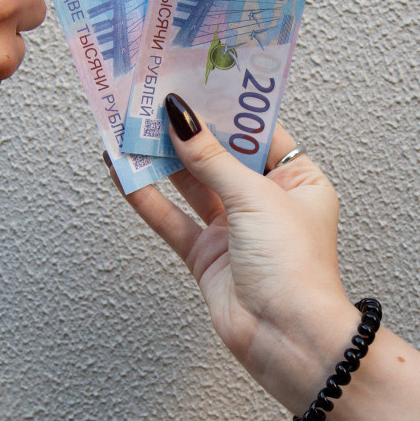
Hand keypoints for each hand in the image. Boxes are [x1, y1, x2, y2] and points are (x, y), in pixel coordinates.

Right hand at [112, 94, 360, 413]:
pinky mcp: (207, 255)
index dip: (226, 109)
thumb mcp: (255, 198)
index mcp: (297, 180)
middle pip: (219, 156)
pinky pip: (172, 219)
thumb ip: (212, 159)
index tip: (195, 82)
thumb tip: (182, 118)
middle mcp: (266, 201)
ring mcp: (234, 229)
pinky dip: (147, 198)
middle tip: (153, 99)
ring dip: (161, 160)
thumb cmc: (295, 267)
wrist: (287, 339)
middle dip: (187, 131)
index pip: (257, 132)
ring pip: (191, 185)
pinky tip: (122, 174)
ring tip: (128, 129)